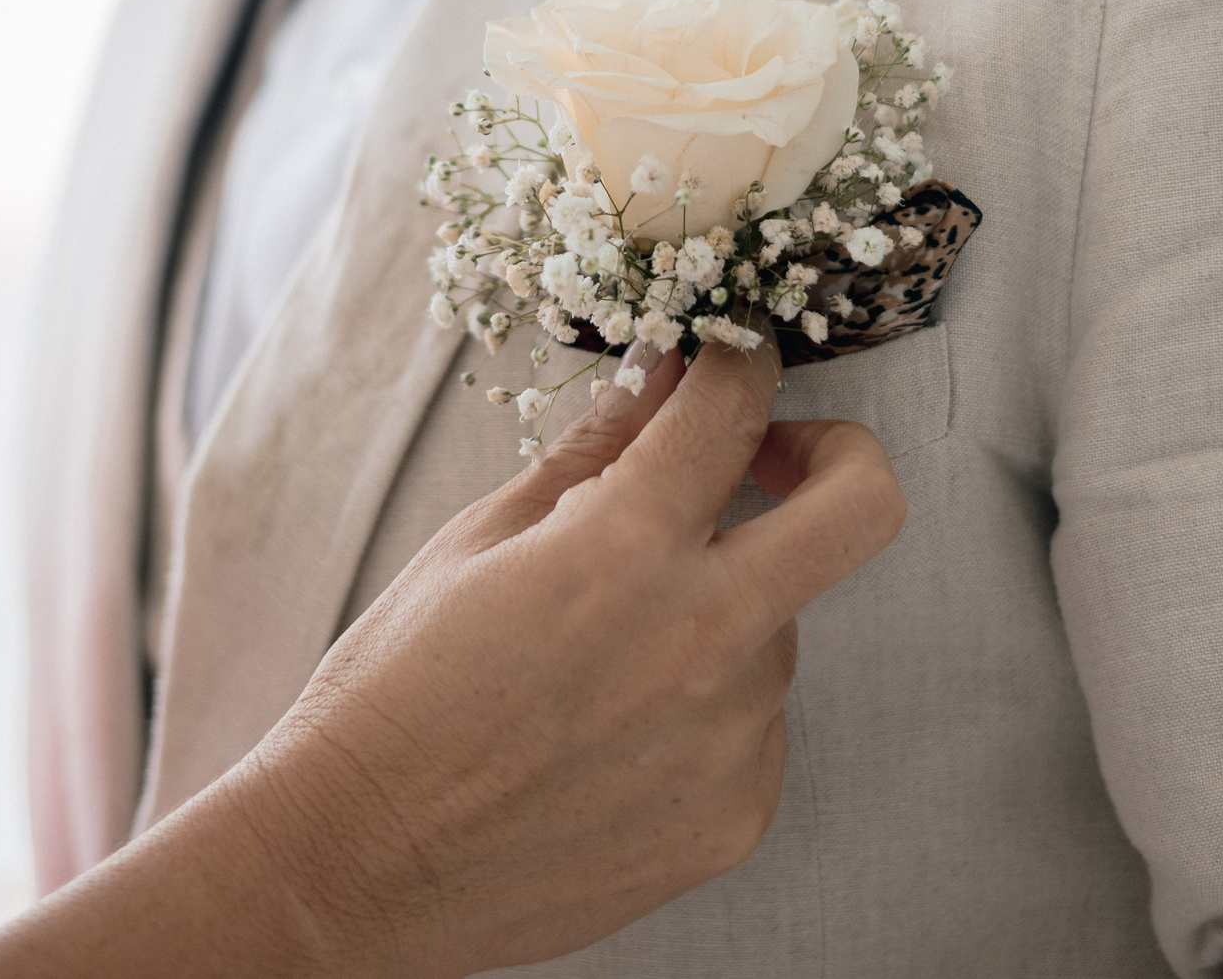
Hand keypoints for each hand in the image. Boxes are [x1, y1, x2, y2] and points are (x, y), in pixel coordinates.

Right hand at [0, 344, 902, 978]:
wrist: (358, 867)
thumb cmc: (393, 698)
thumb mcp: (475, 542)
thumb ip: (592, 451)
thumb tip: (661, 376)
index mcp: (623, 548)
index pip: (736, 405)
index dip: (741, 355)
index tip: (732, 356)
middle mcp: (703, 638)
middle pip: (864, 506)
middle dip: (840, 452)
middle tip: (775, 460)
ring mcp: (732, 737)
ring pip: (779, 628)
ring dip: (722, 610)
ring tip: (604, 656)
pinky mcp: (736, 817)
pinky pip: (756, 726)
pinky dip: (704, 708)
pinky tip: (610, 734)